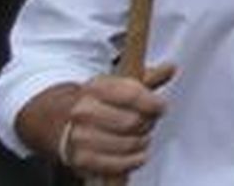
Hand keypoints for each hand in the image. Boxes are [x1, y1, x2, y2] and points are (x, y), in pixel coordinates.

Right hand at [60, 63, 175, 176]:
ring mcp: (80, 136)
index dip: (153, 103)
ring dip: (142, 142)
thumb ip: (149, 78)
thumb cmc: (100, 102)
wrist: (61, 121)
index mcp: (96, 87)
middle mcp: (84, 111)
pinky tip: (139, 154)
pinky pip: (117, 164)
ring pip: (127, 143)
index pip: (132, 95)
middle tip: (149, 123)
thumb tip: (171, 68)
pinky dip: (133, 160)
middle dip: (148, 123)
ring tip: (142, 137)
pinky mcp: (81, 159)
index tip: (161, 107)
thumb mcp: (120, 84)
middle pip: (133, 121)